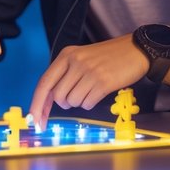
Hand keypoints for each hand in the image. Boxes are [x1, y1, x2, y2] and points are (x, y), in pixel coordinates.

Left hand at [28, 35, 148, 127]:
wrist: (135, 50)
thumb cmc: (107, 57)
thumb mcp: (82, 57)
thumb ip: (65, 74)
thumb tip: (49, 100)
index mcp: (67, 55)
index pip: (44, 83)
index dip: (37, 104)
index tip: (34, 120)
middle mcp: (75, 62)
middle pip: (58, 97)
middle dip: (66, 103)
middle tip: (78, 95)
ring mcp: (89, 71)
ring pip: (72, 102)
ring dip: (80, 102)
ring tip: (91, 89)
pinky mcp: (103, 82)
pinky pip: (88, 104)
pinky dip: (91, 103)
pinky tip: (99, 92)